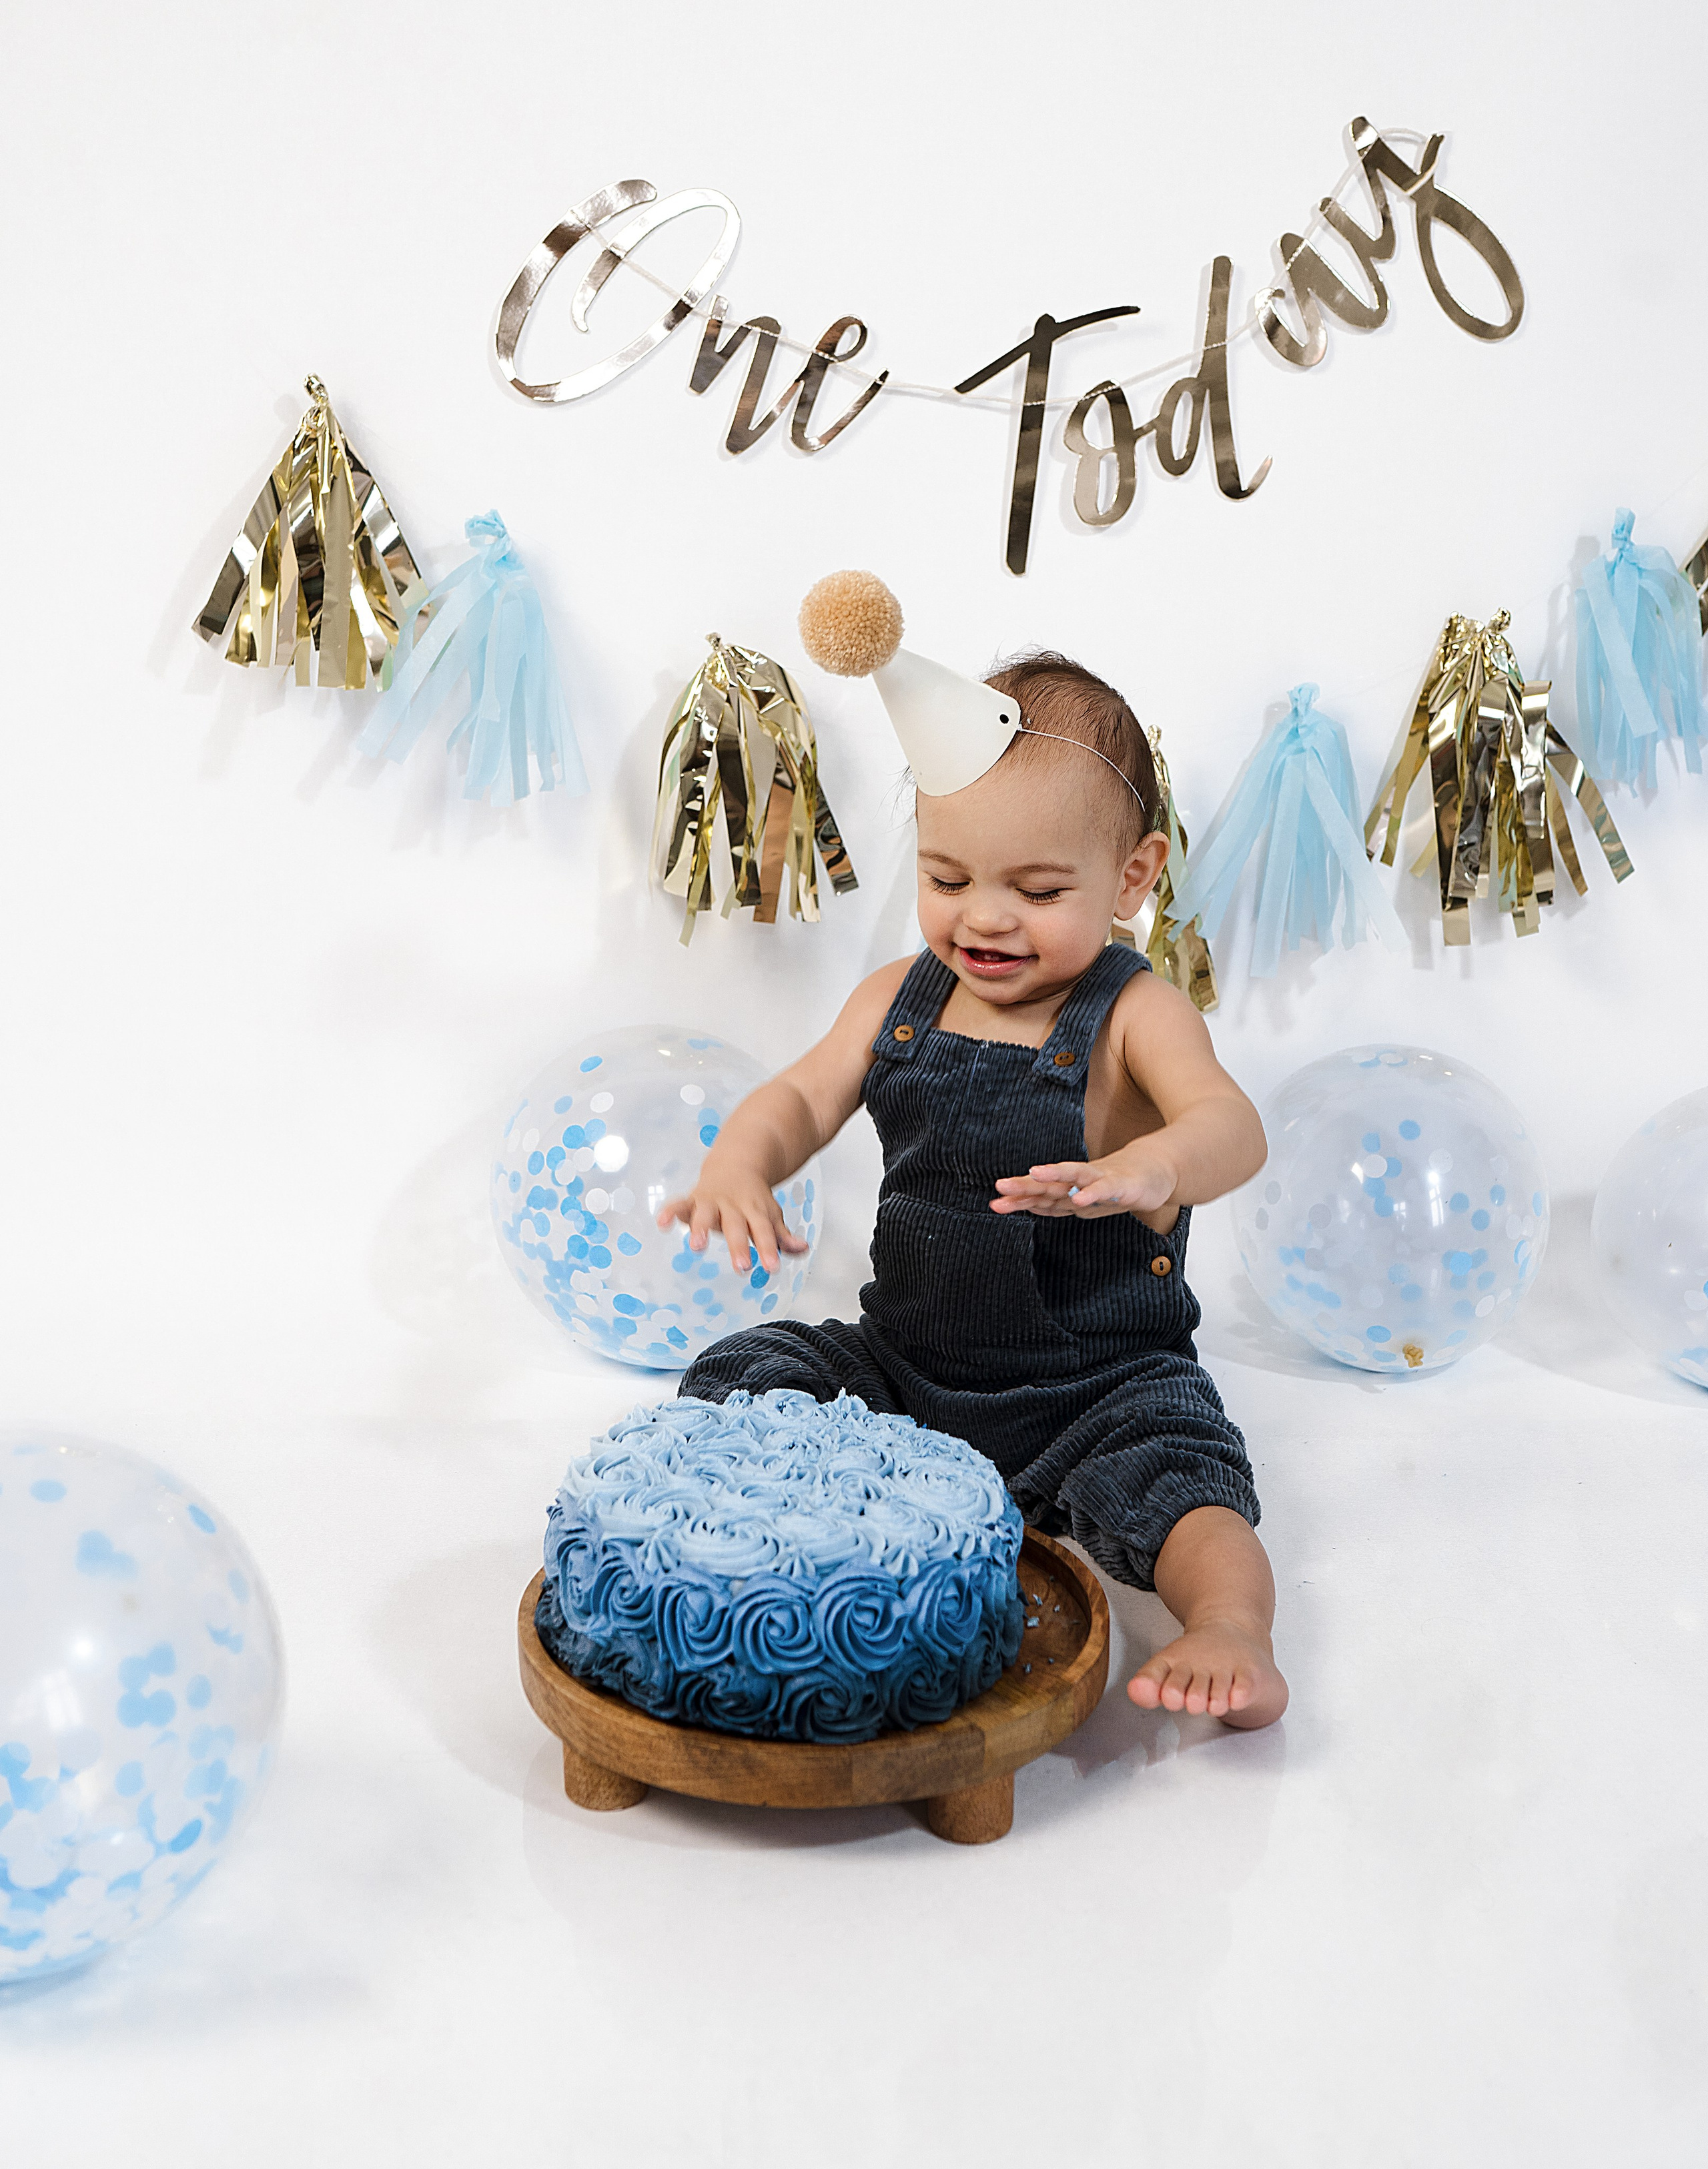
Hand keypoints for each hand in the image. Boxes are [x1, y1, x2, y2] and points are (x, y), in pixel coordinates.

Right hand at [657, 1166, 810, 1273]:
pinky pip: (679, 1204)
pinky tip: (662, 1223)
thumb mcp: (770, 1214)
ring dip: (700, 1229)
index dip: (768, 1249)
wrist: (737, 1162)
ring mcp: (712, 1201)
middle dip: (738, 1246)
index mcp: (755, 1211)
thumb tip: (801, 1248)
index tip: (772, 1268)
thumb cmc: (754, 1197)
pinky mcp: (692, 1200)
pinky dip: (670, 1212)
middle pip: (736, 1227)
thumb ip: (782, 1236)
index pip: (763, 1231)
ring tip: (696, 1246)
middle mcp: (733, 1206)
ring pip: (706, 1214)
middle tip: (742, 1266)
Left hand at [990, 1144, 1175, 1219]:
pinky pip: (1106, 1189)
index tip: (995, 1203)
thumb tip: (1028, 1207)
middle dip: (1025, 1186)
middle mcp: (1081, 1182)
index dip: (1019, 1198)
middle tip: (1000, 1187)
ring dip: (1054, 1176)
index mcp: (1071, 1189)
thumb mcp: (1082, 1200)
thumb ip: (1056, 1204)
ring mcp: (1101, 1181)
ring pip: (1075, 1177)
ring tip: (1034, 1175)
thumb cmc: (1115, 1185)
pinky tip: (1080, 1199)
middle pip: (1050, 1185)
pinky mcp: (1122, 1185)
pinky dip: (1093, 1193)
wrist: (1155, 1171)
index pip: (1040, 1195)